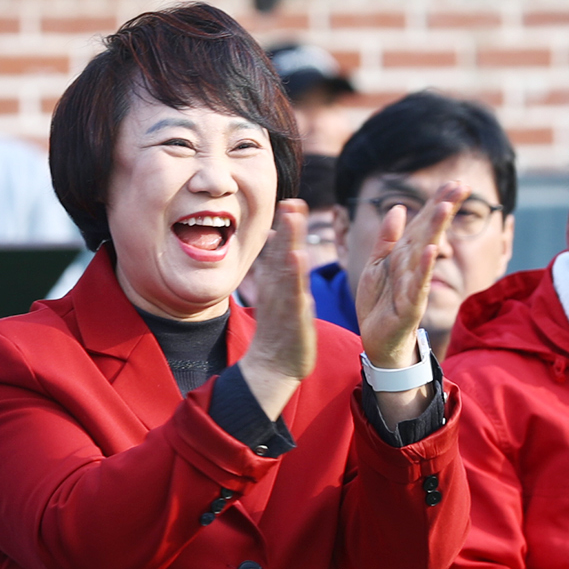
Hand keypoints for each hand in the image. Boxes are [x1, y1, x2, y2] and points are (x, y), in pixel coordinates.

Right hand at [239, 200, 314, 419]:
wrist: (271, 367)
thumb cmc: (278, 330)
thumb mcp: (278, 293)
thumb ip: (278, 265)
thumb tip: (276, 236)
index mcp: (277, 283)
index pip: (281, 249)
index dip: (287, 225)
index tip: (291, 202)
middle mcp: (278, 289)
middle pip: (282, 253)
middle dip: (288, 227)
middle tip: (291, 202)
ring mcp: (284, 302)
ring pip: (286, 269)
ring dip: (289, 243)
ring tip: (292, 220)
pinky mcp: (293, 318)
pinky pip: (293, 294)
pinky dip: (294, 276)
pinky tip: (297, 258)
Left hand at [354, 181, 459, 368]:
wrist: (377, 340)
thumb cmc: (380, 302)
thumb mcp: (376, 264)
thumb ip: (387, 238)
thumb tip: (398, 207)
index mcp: (405, 254)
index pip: (423, 223)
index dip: (438, 202)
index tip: (455, 182)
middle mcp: (413, 266)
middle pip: (429, 232)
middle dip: (444, 208)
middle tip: (462, 186)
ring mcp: (413, 285)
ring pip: (424, 253)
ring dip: (435, 230)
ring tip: (445, 207)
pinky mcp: (409, 305)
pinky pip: (417, 284)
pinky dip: (423, 268)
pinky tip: (431, 250)